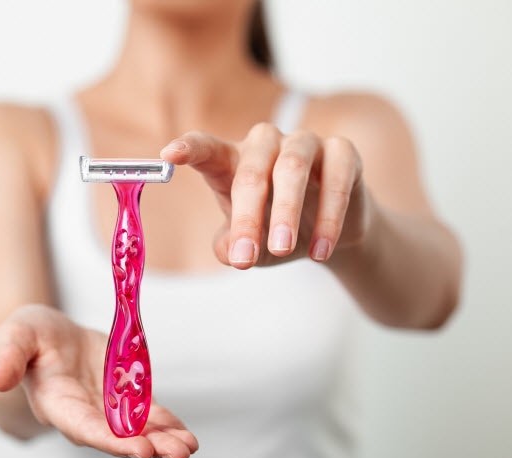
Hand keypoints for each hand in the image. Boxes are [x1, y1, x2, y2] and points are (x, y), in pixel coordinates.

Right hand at [0, 304, 198, 457]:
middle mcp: (83, 415)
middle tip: (175, 453)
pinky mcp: (123, 399)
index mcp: (57, 404)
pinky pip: (148, 416)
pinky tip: (186, 435)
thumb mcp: (14, 336)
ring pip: (137, 431)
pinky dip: (168, 425)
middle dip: (146, 446)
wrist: (48, 333)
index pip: (85, 428)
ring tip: (188, 447)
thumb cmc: (28, 335)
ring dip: (163, 441)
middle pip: (117, 437)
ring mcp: (106, 410)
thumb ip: (8, 356)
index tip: (138, 448)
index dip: (112, 439)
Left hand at [160, 123, 370, 267]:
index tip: (168, 155)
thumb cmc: (276, 232)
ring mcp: (304, 144)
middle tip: (246, 259)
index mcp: (233, 163)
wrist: (330, 236)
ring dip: (287, 211)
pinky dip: (330, 215)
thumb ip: (233, 247)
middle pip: (251, 170)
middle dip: (248, 217)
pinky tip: (321, 251)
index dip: (189, 148)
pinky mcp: (343, 153)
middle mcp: (266, 146)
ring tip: (283, 251)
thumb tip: (230, 252)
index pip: (206, 149)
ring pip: (292, 167)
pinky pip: (337, 176)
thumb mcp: (250, 247)